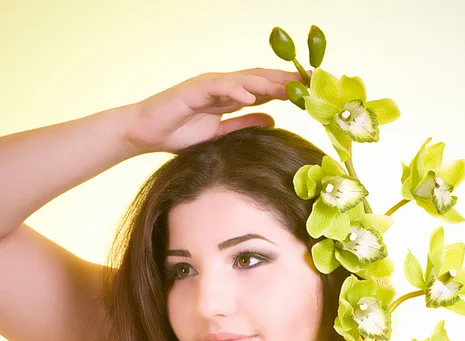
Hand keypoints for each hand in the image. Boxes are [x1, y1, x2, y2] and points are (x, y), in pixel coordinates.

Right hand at [122, 67, 310, 154]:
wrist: (148, 133)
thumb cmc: (180, 133)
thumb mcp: (221, 133)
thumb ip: (246, 123)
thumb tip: (274, 118)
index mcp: (231, 96)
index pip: (265, 88)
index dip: (289, 88)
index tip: (313, 92)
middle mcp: (224, 87)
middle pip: (261, 79)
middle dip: (286, 79)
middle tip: (313, 82)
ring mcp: (209, 86)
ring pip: (243, 79)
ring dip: (267, 82)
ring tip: (290, 87)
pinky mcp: (193, 90)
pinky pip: (216, 87)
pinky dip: (234, 90)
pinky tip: (250, 94)